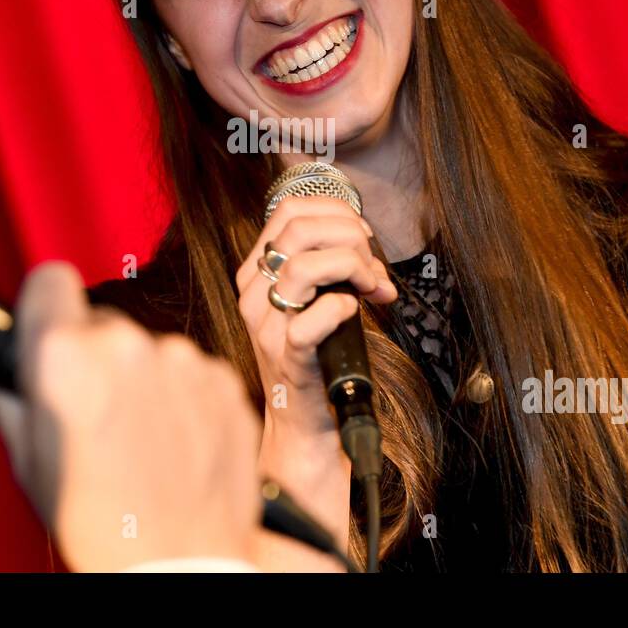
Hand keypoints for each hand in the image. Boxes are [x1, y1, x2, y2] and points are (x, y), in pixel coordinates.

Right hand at [15, 262, 261, 571]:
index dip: (46, 306)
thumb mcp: (28, 462)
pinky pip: (192, 373)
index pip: (49, 280)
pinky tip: (174, 443)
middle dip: (93, 357)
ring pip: (149, 350)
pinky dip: (182, 398)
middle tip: (93, 414)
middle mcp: (128, 345)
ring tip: (139, 441)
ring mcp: (183, 361)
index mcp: (67, 357)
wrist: (179, 563)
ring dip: (142, 379)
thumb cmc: (100, 526)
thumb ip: (14, 396)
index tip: (49, 326)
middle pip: (102, 323)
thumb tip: (7, 363)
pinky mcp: (225, 380)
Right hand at [236, 195, 395, 443]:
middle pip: (299, 230)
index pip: (289, 210)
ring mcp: (267, 325)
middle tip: (371, 266)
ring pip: (304, 267)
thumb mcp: (315, 299)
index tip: (363, 234)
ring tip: (371, 287)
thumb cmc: (315, 353)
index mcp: (257, 271)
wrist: (302, 418)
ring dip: (352, 267)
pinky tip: (354, 312)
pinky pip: (311, 319)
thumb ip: (336, 268)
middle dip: (350, 237)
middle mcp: (254, 293)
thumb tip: (374, 259)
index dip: (335, 211)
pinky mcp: (288, 356)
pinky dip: (342, 307)